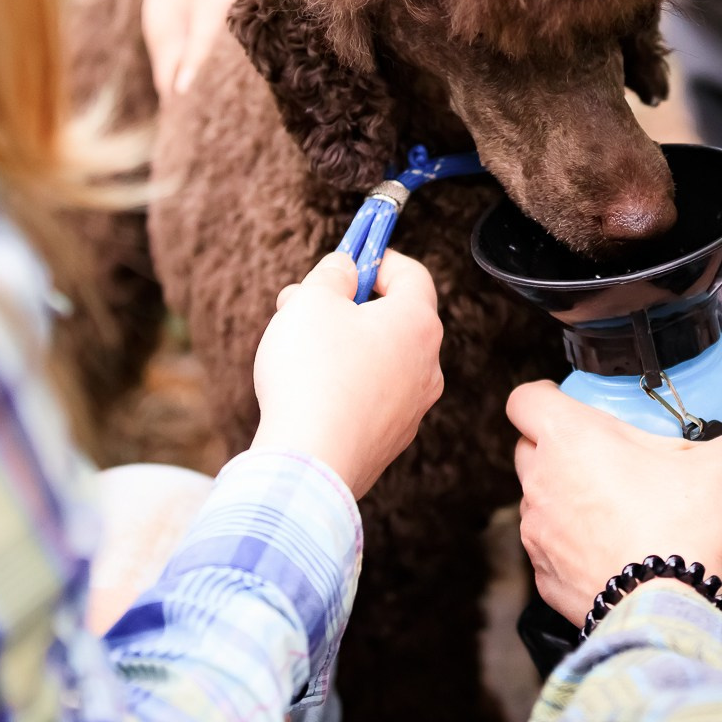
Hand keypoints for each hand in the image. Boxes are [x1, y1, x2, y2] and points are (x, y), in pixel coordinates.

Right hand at [251, 250, 443, 496]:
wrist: (309, 463)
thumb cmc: (312, 375)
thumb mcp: (312, 301)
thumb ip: (331, 274)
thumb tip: (343, 269)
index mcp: (418, 324)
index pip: (412, 274)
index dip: (378, 258)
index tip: (349, 259)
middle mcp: (427, 366)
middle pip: (393, 318)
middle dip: (348, 304)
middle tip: (304, 302)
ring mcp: (412, 407)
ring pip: (380, 359)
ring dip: (343, 344)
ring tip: (295, 345)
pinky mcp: (390, 439)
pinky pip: (371, 396)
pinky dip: (345, 383)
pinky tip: (307, 390)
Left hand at [509, 382, 721, 624]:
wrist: (669, 610)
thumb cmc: (686, 528)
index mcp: (570, 439)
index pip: (526, 399)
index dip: (544, 397)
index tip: (567, 403)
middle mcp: (541, 483)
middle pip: (529, 450)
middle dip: (558, 449)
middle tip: (604, 457)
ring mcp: (538, 535)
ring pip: (538, 503)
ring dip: (565, 500)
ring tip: (613, 510)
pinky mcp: (545, 579)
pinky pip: (550, 552)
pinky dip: (572, 549)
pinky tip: (612, 553)